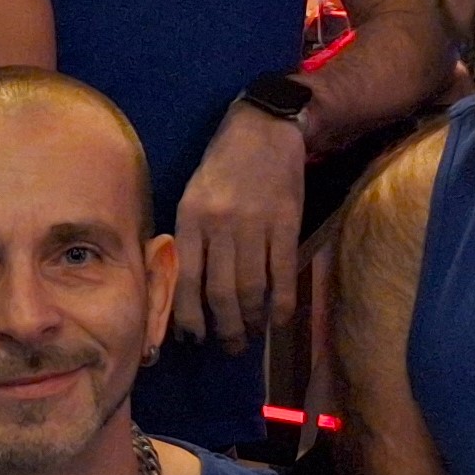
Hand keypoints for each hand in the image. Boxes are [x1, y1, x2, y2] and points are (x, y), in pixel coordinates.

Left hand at [173, 107, 308, 351]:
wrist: (264, 128)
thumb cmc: (222, 166)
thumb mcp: (193, 196)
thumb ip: (190, 239)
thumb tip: (187, 291)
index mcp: (191, 218)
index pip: (187, 279)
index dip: (188, 316)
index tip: (193, 338)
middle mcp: (220, 224)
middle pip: (221, 292)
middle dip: (225, 327)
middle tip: (229, 346)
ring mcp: (256, 224)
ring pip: (252, 288)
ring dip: (252, 320)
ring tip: (251, 335)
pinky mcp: (287, 222)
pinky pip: (282, 274)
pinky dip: (282, 303)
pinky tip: (279, 319)